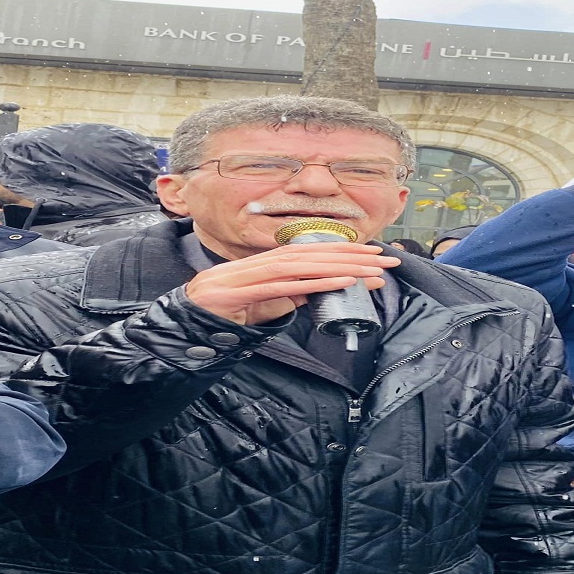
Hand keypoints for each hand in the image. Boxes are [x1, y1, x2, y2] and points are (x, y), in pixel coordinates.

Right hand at [184, 242, 400, 324]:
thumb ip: (290, 295)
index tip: (375, 256)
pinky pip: (287, 286)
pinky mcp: (244, 292)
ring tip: (373, 271)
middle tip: (388, 261)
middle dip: (355, 255)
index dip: (346, 251)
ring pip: (305, 266)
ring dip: (343, 266)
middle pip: (315, 253)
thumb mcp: (266, 303)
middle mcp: (262, 263)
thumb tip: (318, 291)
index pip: (313, 252)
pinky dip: (317, 282)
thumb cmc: (225, 313)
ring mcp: (251, 275)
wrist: (185, 322)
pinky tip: (343, 281)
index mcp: (268, 262)